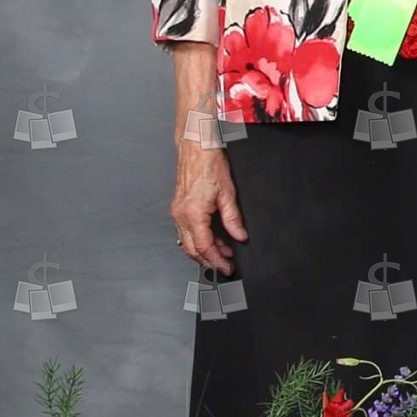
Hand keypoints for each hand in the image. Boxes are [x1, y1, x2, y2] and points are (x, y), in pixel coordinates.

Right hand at [171, 144, 247, 274]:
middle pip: (192, 249)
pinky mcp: (178, 209)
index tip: (227, 267)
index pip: (204, 247)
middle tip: (226, 264)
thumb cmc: (209, 165)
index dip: (216, 261)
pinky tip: (213, 239)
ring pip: (188, 242)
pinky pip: (186, 232)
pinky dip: (199, 239)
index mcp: (192, 214)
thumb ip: (233, 219)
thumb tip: (239, 236)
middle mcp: (180, 216)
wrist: (196, 149)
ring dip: (205, 250)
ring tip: (224, 251)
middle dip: (210, 260)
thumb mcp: (228, 194)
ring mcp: (177, 213)